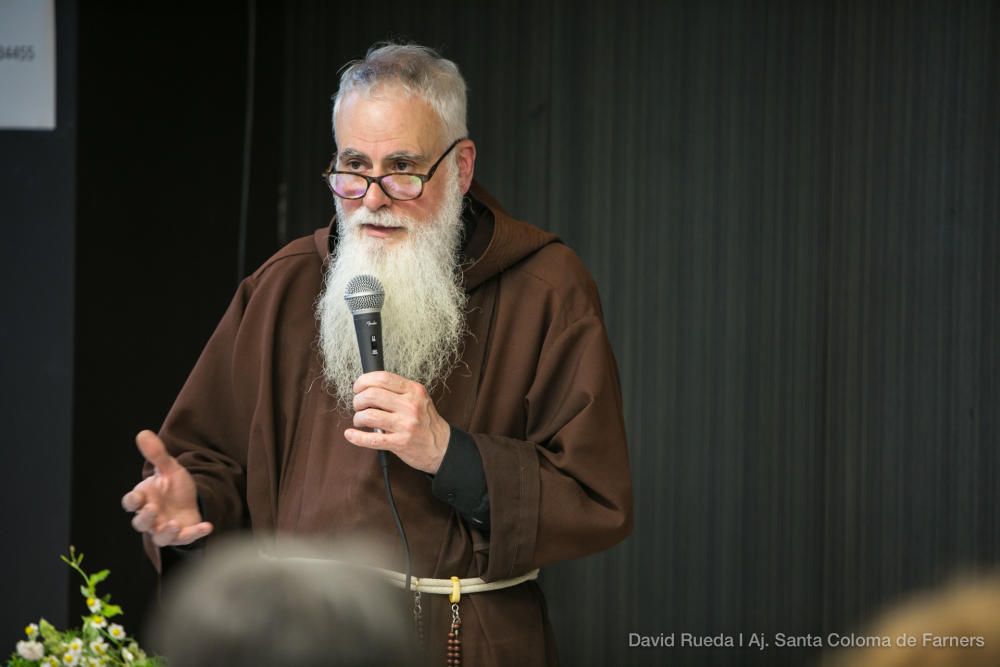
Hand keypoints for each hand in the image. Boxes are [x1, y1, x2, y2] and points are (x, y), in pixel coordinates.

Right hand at [121, 430, 213, 546]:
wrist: (191, 500)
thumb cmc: (173, 486)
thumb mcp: (169, 469)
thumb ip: (157, 454)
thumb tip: (143, 433)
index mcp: (144, 499)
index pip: (131, 502)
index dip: (132, 500)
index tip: (137, 496)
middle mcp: (151, 517)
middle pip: (140, 523)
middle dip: (145, 517)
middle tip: (153, 509)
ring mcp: (164, 528)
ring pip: (159, 537)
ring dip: (166, 532)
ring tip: (174, 524)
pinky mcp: (181, 535)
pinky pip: (186, 538)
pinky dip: (196, 534)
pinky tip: (208, 526)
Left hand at [345, 371, 450, 473]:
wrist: (442, 446)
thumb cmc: (426, 422)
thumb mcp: (419, 399)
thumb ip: (398, 391)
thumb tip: (369, 387)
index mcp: (414, 391)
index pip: (382, 378)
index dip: (364, 381)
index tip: (358, 387)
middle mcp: (410, 406)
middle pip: (372, 395)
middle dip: (358, 400)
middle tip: (358, 405)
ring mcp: (405, 425)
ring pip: (369, 416)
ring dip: (358, 418)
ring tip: (360, 420)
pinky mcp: (400, 443)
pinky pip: (371, 439)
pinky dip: (356, 437)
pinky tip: (351, 434)